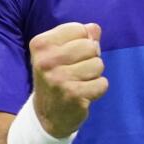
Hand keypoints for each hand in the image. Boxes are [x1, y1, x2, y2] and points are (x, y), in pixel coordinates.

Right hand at [28, 22, 108, 137]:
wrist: (46, 115)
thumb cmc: (57, 76)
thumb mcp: (61, 52)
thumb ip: (80, 37)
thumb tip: (94, 28)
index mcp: (41, 44)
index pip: (79, 29)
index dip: (83, 41)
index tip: (70, 56)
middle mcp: (46, 61)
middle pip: (90, 46)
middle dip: (90, 58)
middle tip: (76, 71)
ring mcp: (58, 79)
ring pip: (98, 64)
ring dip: (94, 75)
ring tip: (79, 82)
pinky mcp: (73, 95)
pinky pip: (102, 83)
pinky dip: (97, 89)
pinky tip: (83, 94)